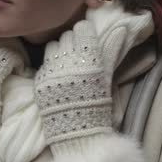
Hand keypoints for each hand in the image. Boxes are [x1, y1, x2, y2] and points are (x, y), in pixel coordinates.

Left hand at [33, 20, 114, 143]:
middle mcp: (69, 61)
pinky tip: (57, 75)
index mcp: (89, 59)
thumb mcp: (107, 76)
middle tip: (77, 52)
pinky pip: (44, 62)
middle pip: (67, 35)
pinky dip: (50, 65)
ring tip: (65, 63)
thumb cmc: (98, 105)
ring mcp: (52, 70)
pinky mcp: (40, 80)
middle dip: (73, 41)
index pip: (81, 29)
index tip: (86, 38)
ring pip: (53, 46)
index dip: (84, 32)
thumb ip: (111, 50)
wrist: (78, 133)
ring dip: (59, 51)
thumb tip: (121, 28)